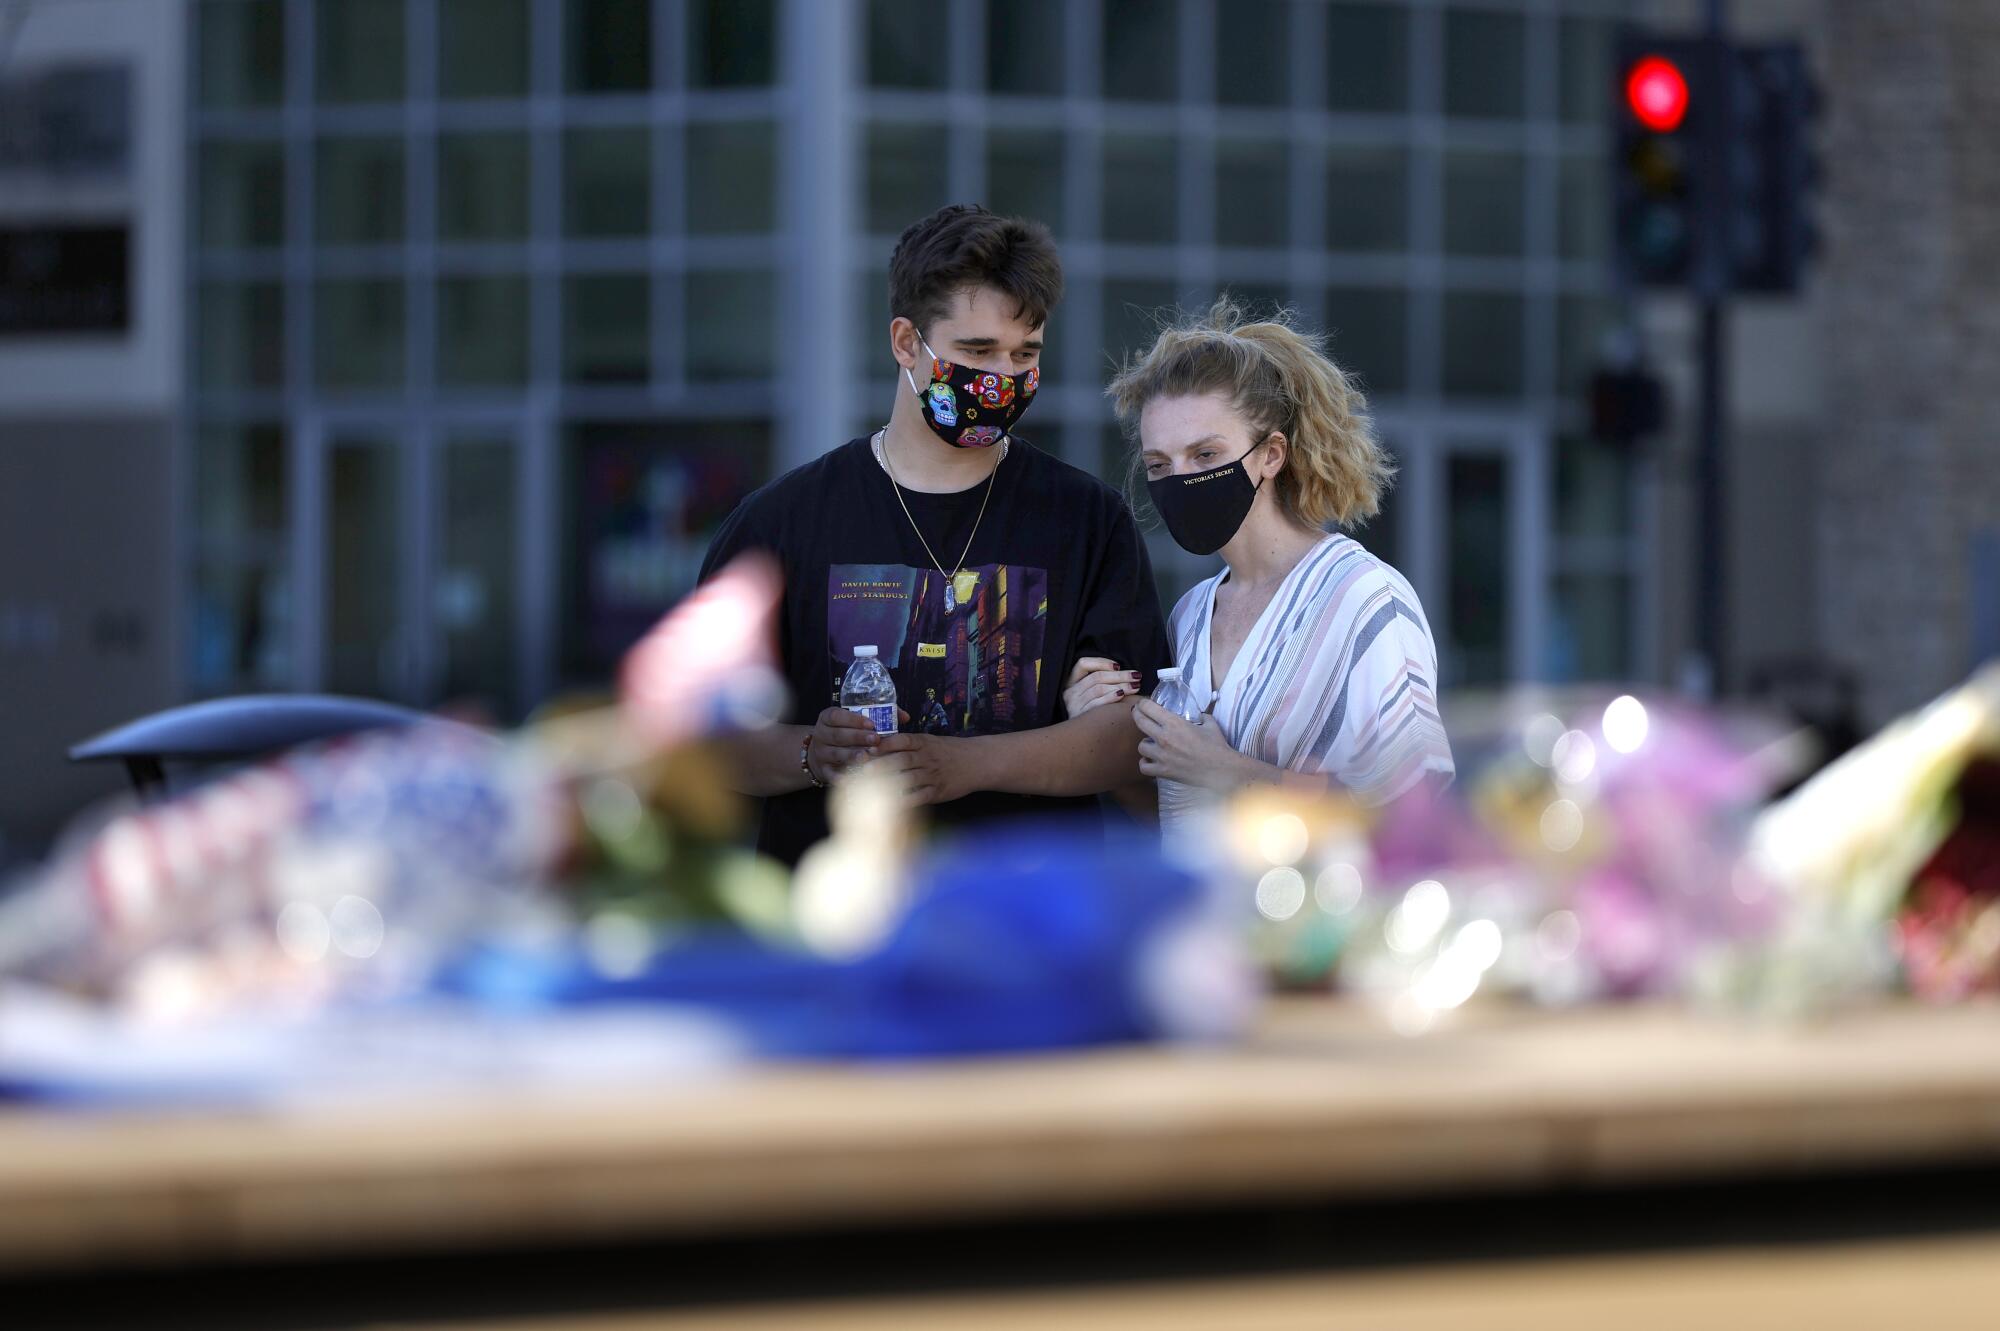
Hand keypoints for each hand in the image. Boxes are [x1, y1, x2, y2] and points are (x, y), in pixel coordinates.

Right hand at [807, 706, 905, 783]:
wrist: (821, 752)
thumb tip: (905, 717)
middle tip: (875, 740)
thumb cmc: (846, 732)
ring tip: (866, 757)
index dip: (854, 719)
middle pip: (838, 735)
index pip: (837, 716)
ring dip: (851, 755)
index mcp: (828, 718)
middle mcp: (821, 734)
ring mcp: (821, 753)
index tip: (872, 724)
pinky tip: (852, 778)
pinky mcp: (823, 770)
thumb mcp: (854, 720)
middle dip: (857, 737)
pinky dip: (840, 777)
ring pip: (835, 753)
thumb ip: (879, 715)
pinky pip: (831, 774)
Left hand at [869, 731, 978, 806]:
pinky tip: (890, 804)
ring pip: (908, 778)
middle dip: (881, 764)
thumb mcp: (930, 741)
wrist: (977, 762)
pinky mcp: (938, 791)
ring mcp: (933, 775)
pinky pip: (919, 796)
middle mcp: (927, 757)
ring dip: (889, 783)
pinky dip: (905, 801)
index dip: (884, 744)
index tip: (868, 749)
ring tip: (870, 788)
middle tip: (863, 769)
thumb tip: (878, 747)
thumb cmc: (948, 751)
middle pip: (901, 759)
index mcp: (924, 742)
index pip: (902, 740)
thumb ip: (908, 744)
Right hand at [1063, 656, 1142, 717]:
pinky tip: (1122, 695)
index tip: (1118, 666)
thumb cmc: (1091, 711)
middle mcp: (1070, 693)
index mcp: (1070, 682)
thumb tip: (1123, 672)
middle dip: (1119, 675)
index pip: (1083, 664)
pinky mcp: (1080, 716)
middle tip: (1136, 676)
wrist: (1080, 738)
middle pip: (1096, 677)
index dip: (1101, 662)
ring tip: (1135, 686)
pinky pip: (1097, 703)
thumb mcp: (1088, 693)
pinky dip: (1110, 697)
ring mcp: (1074, 705)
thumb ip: (1101, 681)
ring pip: (1099, 688)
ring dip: (1120, 685)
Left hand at [1133, 697, 1247, 790]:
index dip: (1143, 704)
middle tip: (1138, 714)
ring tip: (1151, 743)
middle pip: (1140, 722)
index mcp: (1175, 723)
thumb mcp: (1210, 724)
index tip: (1143, 704)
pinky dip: (1145, 763)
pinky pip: (1144, 766)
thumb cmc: (1217, 746)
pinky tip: (1151, 760)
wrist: (1221, 770)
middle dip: (1137, 715)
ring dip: (1145, 743)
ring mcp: (1162, 756)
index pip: (1149, 708)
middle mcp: (1164, 738)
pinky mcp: (1163, 771)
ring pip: (1141, 746)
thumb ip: (1201, 716)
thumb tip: (1199, 715)